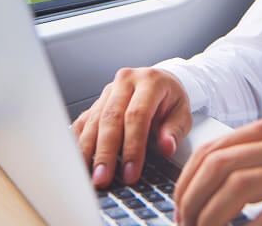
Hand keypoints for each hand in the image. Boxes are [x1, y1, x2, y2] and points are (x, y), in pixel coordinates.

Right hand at [71, 67, 191, 188]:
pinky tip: (78, 159)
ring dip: (88, 151)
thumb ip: (174, 131)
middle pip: (110, 118)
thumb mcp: (183, 114)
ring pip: (93, 121)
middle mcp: (125, 82)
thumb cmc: (171, 99)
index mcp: (149, 81)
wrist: (161, 81)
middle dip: (105, 153)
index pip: (137, 115)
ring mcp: (108, 91)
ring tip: (88, 175)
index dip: (133, 146)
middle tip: (103, 178)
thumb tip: (166, 148)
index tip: (131, 172)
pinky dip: (79, 142)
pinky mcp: (96, 102)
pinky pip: (83, 122)